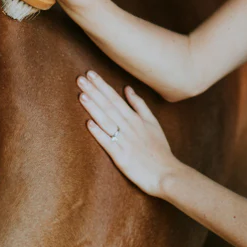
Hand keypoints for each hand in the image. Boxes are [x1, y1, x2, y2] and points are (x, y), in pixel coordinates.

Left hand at [77, 71, 179, 197]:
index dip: (102, 85)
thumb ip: (140, 105)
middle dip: (94, 91)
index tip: (90, 74)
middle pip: (109, 106)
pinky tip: (88, 123)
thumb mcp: (153, 122)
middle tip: (80, 78)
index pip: (115, 98)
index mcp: (135, 118)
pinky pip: (108, 143)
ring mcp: (125, 141)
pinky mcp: (121, 157)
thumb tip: (127, 88)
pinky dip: (98, 133)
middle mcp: (129, 127)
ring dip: (93, 108)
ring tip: (81, 95)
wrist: (166, 173)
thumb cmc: (159, 149)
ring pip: (106, 121)